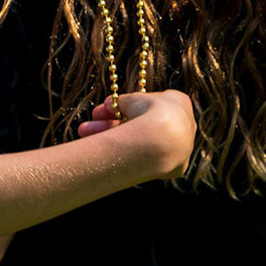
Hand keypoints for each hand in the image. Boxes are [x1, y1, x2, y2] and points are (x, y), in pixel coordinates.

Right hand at [78, 88, 195, 178]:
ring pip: (138, 142)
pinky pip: (145, 158)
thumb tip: (111, 103)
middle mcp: (182, 126)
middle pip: (139, 126)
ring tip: (83, 135)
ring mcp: (178, 148)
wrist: (165, 139)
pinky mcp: (173, 167)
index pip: (145, 105)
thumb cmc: (152, 111)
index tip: (103, 108)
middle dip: (108, 125)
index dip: (120, 107)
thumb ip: (124, 101)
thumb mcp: (133, 99)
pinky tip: (106, 154)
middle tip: (86, 127)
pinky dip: (125, 154)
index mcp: (179, 104)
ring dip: (109, 138)